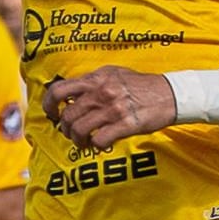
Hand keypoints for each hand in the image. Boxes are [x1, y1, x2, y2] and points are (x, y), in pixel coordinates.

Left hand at [43, 68, 177, 149]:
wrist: (170, 94)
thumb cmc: (142, 85)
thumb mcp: (114, 74)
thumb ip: (93, 81)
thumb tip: (73, 91)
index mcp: (96, 79)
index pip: (59, 90)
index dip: (48, 105)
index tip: (52, 114)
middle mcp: (101, 92)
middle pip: (68, 116)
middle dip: (65, 129)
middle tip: (71, 134)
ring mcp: (112, 109)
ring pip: (79, 130)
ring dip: (78, 141)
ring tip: (84, 143)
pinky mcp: (125, 124)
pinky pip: (99, 140)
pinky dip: (96, 145)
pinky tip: (100, 145)